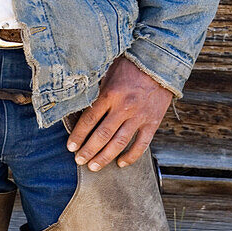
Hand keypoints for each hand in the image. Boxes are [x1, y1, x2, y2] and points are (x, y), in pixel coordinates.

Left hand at [65, 54, 172, 171]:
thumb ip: (97, 89)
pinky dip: (131, 156)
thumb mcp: (109, 72)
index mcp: (110, 93)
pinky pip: (141, 144)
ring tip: (93, 167)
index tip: (71, 146)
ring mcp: (139, 116)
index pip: (89, 119)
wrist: (160, 63)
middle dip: (88, 150)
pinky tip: (120, 163)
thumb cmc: (130, 65)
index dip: (78, 135)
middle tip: (79, 160)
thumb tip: (79, 103)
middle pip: (102, 135)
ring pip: (119, 143)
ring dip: (105, 157)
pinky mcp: (153, 122)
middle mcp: (124, 107)